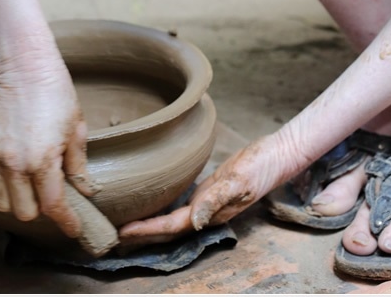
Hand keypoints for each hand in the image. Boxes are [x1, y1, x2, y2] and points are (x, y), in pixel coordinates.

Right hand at [0, 43, 94, 238]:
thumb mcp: (76, 128)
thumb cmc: (56, 94)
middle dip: (40, 209)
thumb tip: (84, 190)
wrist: (25, 67)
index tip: (73, 227)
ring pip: (2, 204)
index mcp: (42, 160)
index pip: (52, 206)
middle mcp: (15, 164)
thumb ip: (78, 164)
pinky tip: (17, 169)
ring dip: (18, 200)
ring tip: (32, 184)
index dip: (66, 220)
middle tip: (52, 194)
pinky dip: (3, 183)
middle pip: (25, 212)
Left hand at [118, 138, 276, 249]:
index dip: (146, 230)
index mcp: (210, 212)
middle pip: (168, 230)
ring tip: (126, 225)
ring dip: (150, 225)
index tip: (122, 231)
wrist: (277, 155)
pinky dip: (164, 209)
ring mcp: (207, 204)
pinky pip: (181, 206)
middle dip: (142, 235)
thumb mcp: (239, 180)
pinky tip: (154, 204)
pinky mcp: (209, 192)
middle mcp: (206, 213)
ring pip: (172, 221)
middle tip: (113, 235)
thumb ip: (217, 199)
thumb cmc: (259, 166)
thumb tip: (195, 220)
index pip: (171, 226)